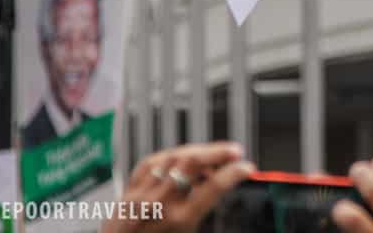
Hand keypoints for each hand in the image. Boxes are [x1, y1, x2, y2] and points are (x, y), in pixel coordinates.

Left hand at [101, 142, 254, 232]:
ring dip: (196, 150)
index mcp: (178, 221)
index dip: (235, 173)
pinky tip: (179, 158)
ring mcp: (140, 195)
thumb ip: (202, 215)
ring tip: (211, 154)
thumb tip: (220, 192)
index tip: (247, 168)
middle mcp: (158, 204)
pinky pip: (149, 163)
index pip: (213, 186)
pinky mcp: (126, 192)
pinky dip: (168, 156)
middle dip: (218, 152)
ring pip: (172, 157)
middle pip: (192, 163)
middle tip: (235, 151)